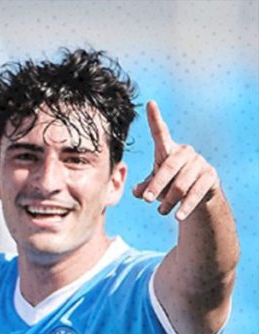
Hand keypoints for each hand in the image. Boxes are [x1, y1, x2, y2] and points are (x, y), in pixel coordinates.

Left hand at [132, 101, 220, 220]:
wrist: (198, 197)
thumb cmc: (169, 185)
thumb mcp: (155, 185)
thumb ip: (145, 187)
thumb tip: (137, 192)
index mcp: (168, 150)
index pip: (160, 132)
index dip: (155, 118)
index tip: (149, 102)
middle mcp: (185, 153)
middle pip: (168, 167)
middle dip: (157, 185)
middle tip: (147, 200)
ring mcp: (200, 163)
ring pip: (181, 184)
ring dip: (169, 200)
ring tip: (161, 211)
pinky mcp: (211, 177)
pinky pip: (195, 193)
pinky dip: (185, 206)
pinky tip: (178, 216)